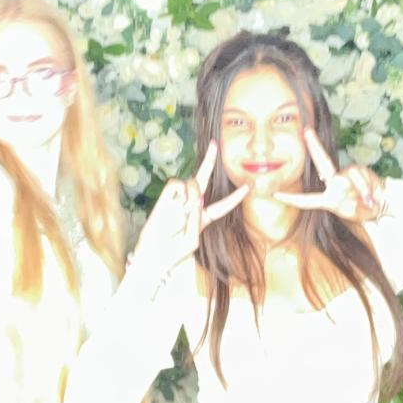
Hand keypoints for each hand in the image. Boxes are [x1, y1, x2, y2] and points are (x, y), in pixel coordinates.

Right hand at [135, 141, 249, 274]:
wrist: (152, 258)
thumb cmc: (173, 254)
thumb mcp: (193, 241)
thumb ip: (198, 221)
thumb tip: (196, 200)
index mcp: (203, 218)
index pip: (223, 205)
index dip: (236, 197)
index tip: (249, 186)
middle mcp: (192, 205)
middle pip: (203, 180)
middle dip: (209, 161)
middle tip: (215, 144)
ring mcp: (178, 201)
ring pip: (192, 182)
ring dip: (194, 192)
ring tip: (186, 209)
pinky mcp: (164, 199)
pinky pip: (176, 184)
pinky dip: (181, 191)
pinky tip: (179, 203)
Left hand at [275, 127, 385, 222]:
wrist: (379, 205)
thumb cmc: (363, 210)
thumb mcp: (356, 212)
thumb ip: (356, 203)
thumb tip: (362, 195)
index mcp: (327, 199)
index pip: (306, 200)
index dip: (292, 199)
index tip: (276, 195)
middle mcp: (334, 183)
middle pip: (323, 162)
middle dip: (315, 145)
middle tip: (307, 131)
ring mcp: (345, 175)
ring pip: (352, 176)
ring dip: (362, 189)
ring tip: (368, 200)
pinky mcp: (359, 170)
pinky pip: (363, 175)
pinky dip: (369, 186)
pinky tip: (372, 194)